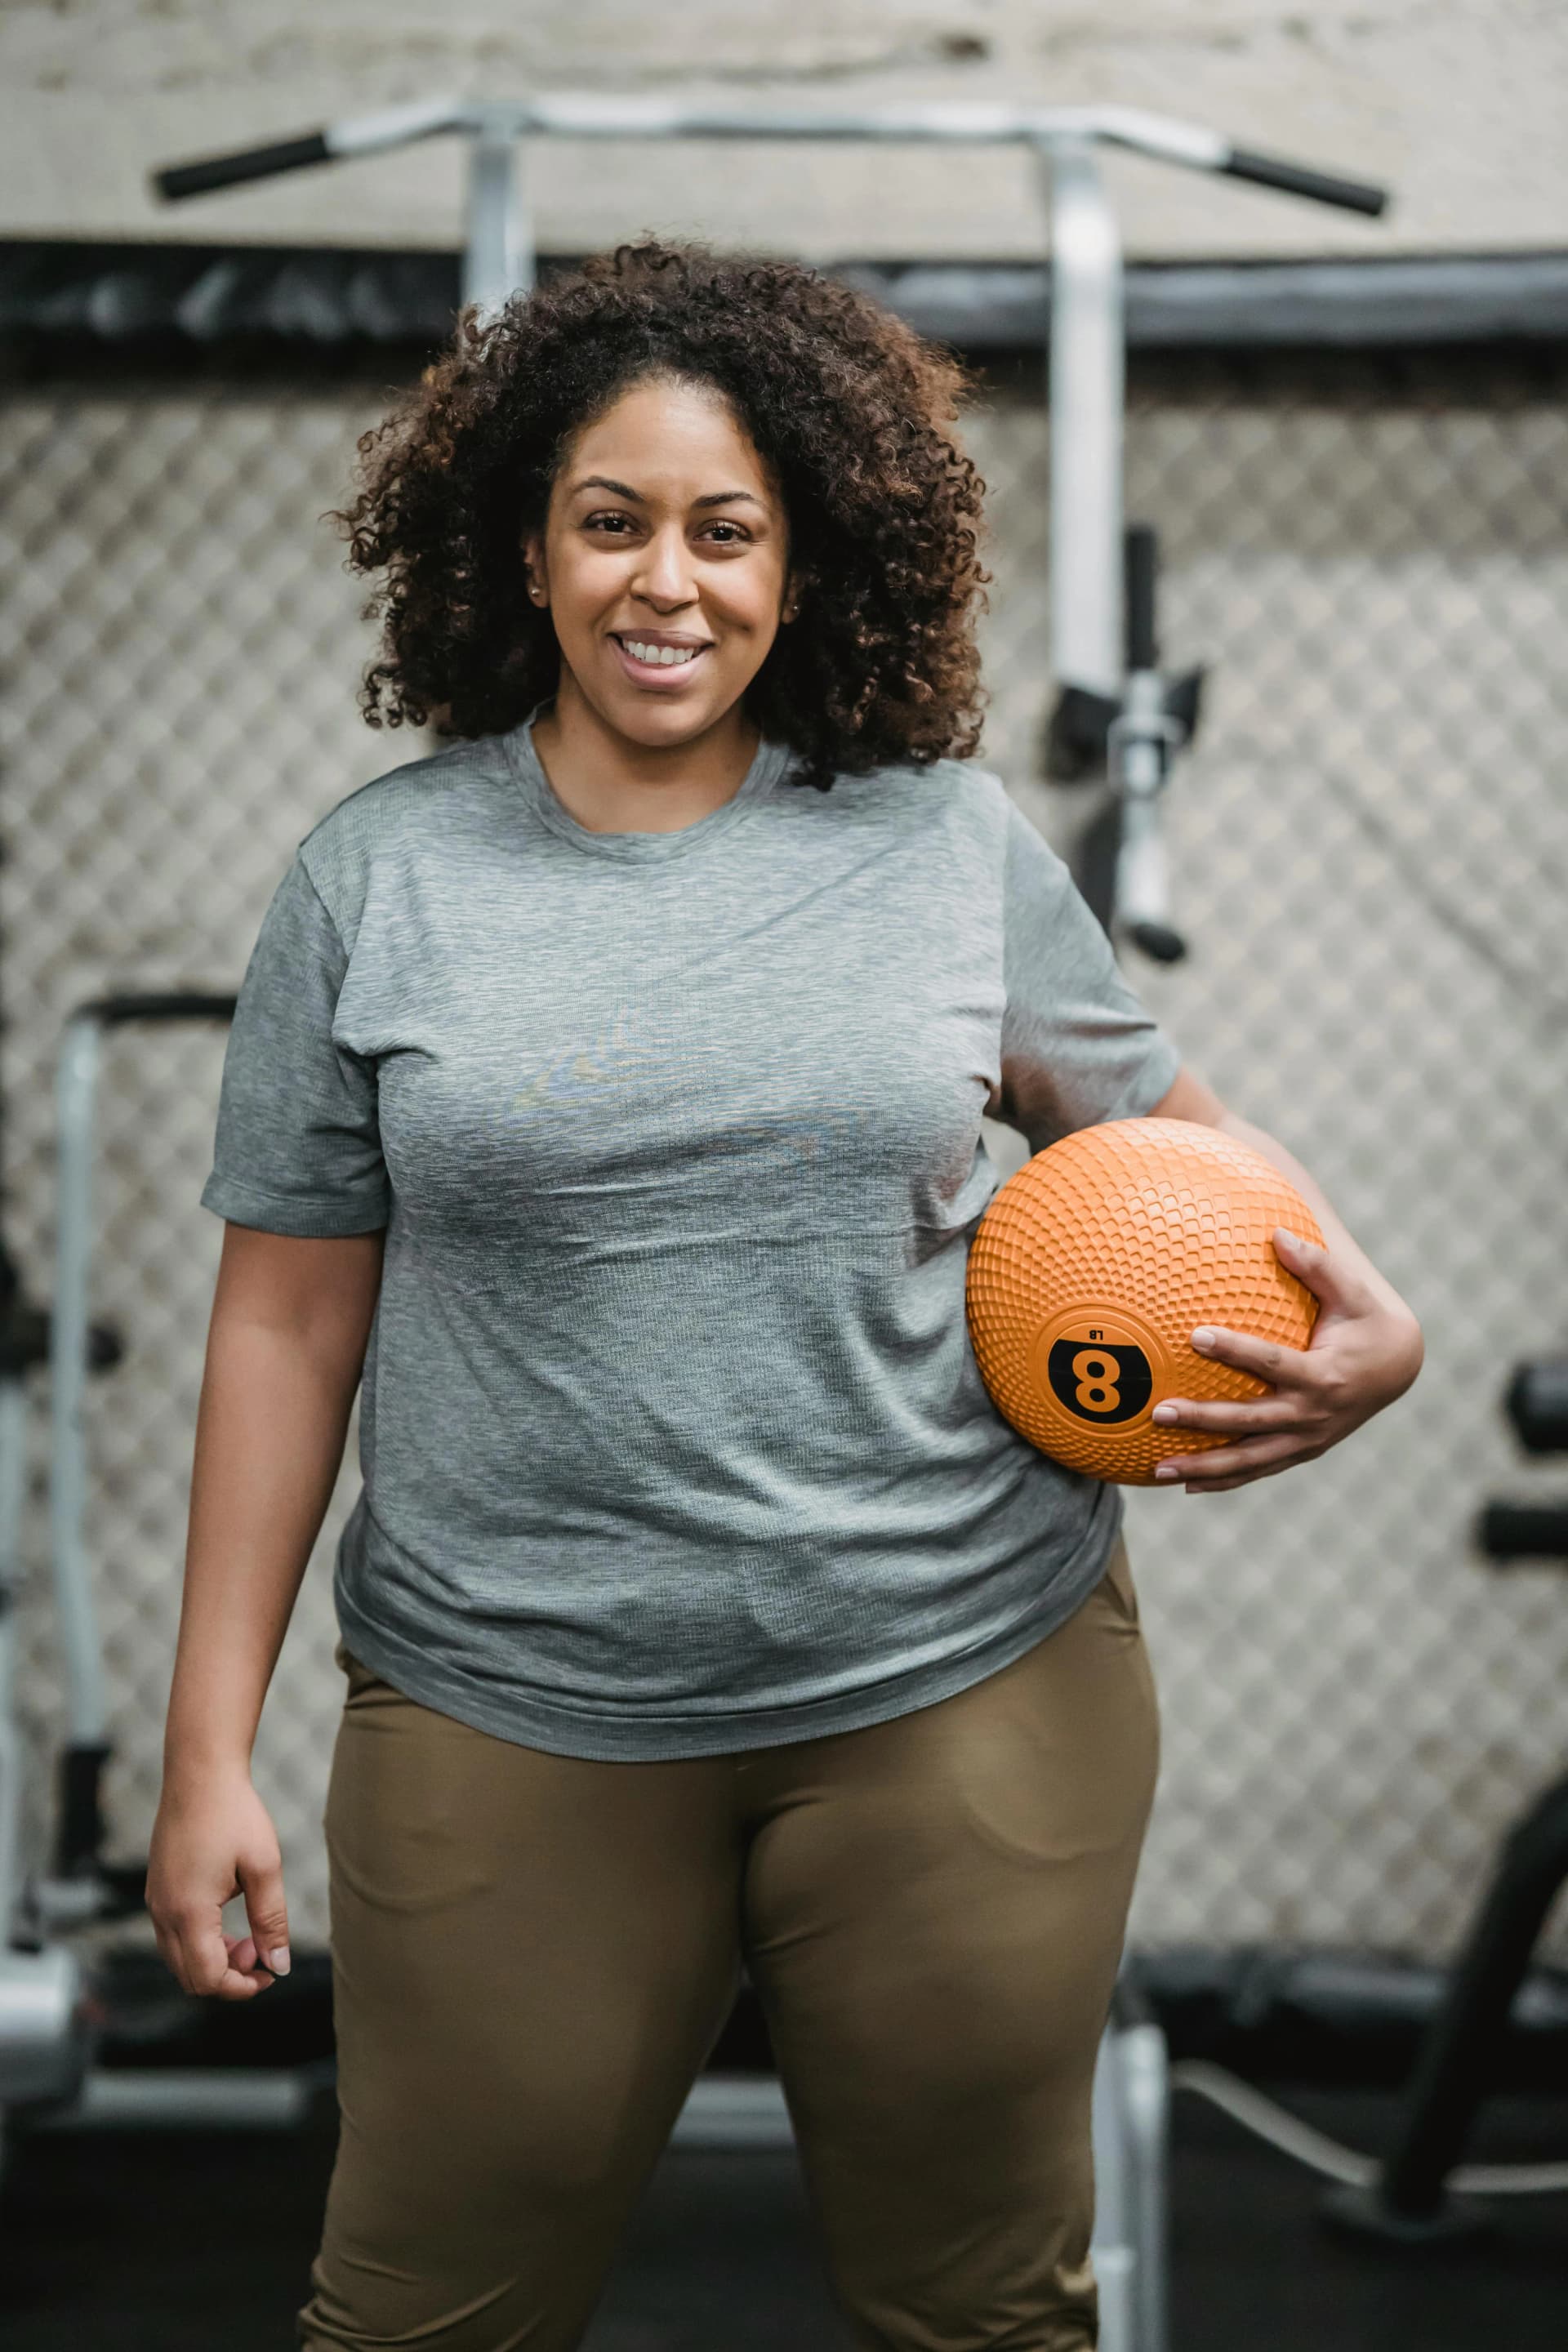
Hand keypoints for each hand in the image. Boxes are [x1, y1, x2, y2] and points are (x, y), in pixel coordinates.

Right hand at [146, 1767, 291, 1999]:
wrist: (199, 1773)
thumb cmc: (235, 1814)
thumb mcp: (264, 1867)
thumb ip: (271, 1921)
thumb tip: (279, 1966)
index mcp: (189, 1912)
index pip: (208, 1978)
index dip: (241, 1987)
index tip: (270, 1973)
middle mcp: (163, 1914)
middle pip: (190, 1977)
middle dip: (229, 1976)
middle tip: (262, 1948)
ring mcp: (155, 1902)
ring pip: (179, 1959)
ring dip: (214, 1960)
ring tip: (250, 1933)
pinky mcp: (156, 1891)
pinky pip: (173, 1937)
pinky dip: (200, 1942)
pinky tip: (228, 1917)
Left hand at [1149, 1228, 1422, 1493]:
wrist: (1398, 1368)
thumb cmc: (1367, 1320)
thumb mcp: (1353, 1291)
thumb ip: (1317, 1264)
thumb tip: (1278, 1232)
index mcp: (1324, 1375)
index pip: (1272, 1363)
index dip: (1235, 1350)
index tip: (1195, 1335)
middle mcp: (1314, 1414)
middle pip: (1250, 1421)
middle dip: (1204, 1419)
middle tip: (1159, 1412)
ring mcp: (1307, 1440)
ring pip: (1250, 1459)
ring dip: (1204, 1466)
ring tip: (1158, 1469)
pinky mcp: (1302, 1451)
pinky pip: (1258, 1468)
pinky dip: (1224, 1479)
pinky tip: (1184, 1483)